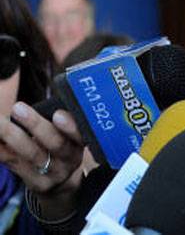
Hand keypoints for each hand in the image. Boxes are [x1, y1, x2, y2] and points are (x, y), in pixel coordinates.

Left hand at [0, 102, 83, 218]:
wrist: (61, 179)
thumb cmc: (62, 145)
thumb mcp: (70, 135)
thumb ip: (61, 119)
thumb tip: (44, 98)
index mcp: (80, 143)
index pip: (79, 134)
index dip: (70, 126)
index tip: (57, 114)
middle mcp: (70, 159)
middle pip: (55, 144)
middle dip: (36, 125)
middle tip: (18, 108)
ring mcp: (52, 173)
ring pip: (32, 154)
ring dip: (13, 135)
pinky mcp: (35, 182)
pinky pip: (14, 162)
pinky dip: (1, 148)